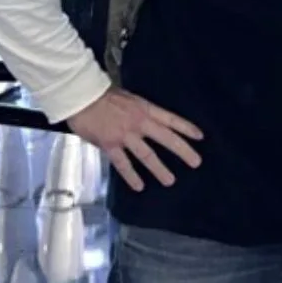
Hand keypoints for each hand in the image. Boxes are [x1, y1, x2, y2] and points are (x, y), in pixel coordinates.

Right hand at [66, 88, 202, 190]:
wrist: (81, 96)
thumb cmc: (104, 95)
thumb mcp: (130, 98)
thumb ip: (141, 111)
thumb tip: (150, 121)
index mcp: (145, 109)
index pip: (171, 119)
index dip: (186, 128)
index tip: (200, 137)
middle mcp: (139, 123)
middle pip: (166, 138)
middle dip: (183, 151)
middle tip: (196, 162)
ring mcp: (125, 135)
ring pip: (147, 155)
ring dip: (159, 169)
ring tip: (170, 180)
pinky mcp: (110, 145)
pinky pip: (123, 164)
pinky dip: (131, 176)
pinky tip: (139, 186)